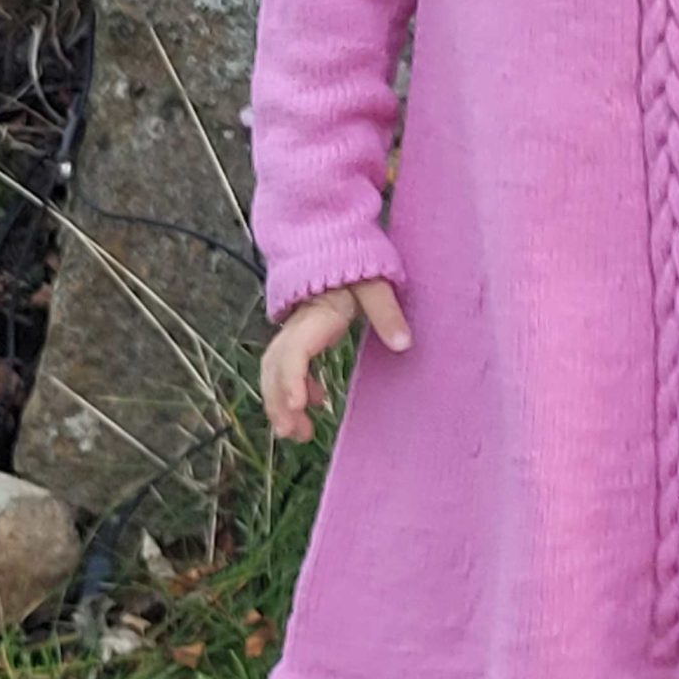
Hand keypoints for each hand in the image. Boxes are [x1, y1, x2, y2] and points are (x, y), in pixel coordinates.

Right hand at [260, 278, 410, 441]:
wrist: (334, 244)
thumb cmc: (356, 263)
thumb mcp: (375, 285)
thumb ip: (387, 312)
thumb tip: (403, 344)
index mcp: (315, 314)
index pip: (294, 351)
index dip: (292, 379)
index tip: (300, 406)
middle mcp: (297, 325)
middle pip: (276, 367)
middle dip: (279, 402)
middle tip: (294, 434)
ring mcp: (295, 330)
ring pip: (275, 370)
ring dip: (281, 402)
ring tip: (299, 433)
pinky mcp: (300, 335)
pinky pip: (287, 366)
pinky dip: (295, 388)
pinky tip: (315, 402)